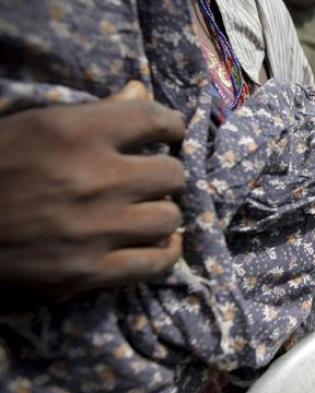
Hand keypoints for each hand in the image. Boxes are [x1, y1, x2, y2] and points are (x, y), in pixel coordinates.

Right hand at [0, 82, 185, 298]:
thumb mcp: (35, 125)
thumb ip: (95, 111)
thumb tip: (141, 90)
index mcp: (75, 131)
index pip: (154, 119)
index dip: (172, 126)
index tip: (170, 134)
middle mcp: (93, 179)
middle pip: (172, 175)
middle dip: (166, 174)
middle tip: (152, 179)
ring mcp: (93, 230)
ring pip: (169, 219)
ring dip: (162, 214)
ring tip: (147, 212)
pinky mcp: (86, 272)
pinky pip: (155, 264)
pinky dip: (165, 253)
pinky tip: (161, 244)